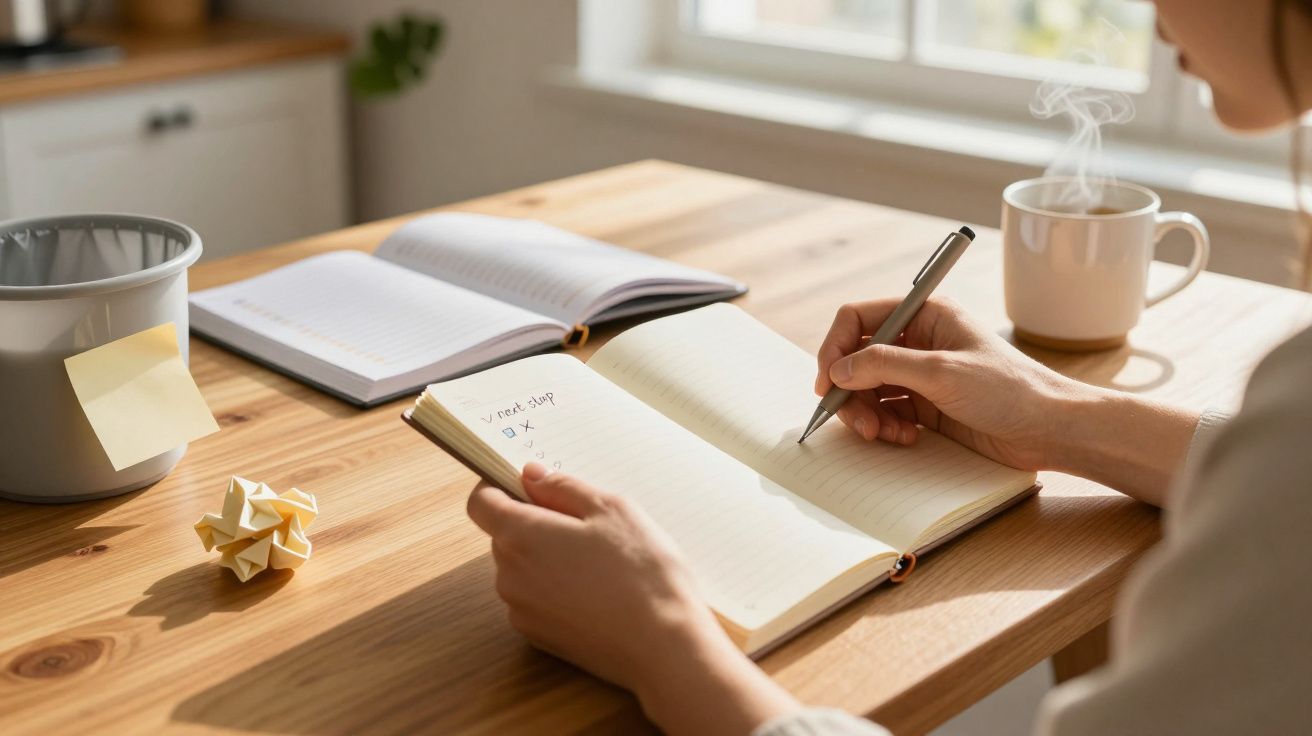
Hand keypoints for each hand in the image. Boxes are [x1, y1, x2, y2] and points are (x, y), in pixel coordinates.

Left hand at [468, 463, 799, 733]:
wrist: (663, 646)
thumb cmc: (642, 573)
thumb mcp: (611, 509)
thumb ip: (562, 487)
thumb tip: (530, 475)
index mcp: (521, 536)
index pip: (481, 503)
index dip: (499, 487)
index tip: (529, 486)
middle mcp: (510, 575)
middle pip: (505, 535)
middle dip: (536, 523)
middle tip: (586, 526)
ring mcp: (521, 611)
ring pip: (522, 568)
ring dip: (548, 558)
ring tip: (599, 563)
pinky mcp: (538, 637)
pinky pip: (536, 599)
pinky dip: (556, 590)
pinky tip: (597, 592)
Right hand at [815, 298, 1200, 505]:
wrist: (1051, 429)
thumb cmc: (1010, 390)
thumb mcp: (942, 372)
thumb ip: (884, 366)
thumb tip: (837, 370)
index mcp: (925, 314)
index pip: (859, 318)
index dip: (835, 347)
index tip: (827, 382)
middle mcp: (918, 341)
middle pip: (857, 358)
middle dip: (850, 390)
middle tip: (855, 422)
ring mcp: (921, 375)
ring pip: (867, 389)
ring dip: (866, 414)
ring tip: (883, 435)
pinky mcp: (926, 406)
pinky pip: (885, 412)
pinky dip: (884, 427)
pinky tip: (903, 438)